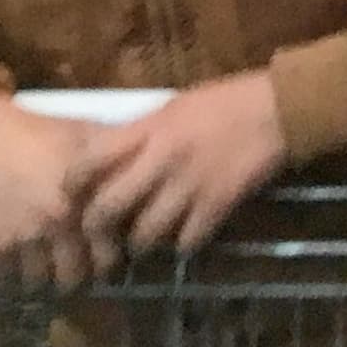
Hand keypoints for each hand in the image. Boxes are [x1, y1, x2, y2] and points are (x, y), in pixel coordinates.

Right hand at [0, 92, 112, 288]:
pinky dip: (13, 275)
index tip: (106, 255)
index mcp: (86, 199)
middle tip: (75, 264)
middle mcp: (57, 224)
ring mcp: (23, 238)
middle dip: (78, 274)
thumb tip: (149, 175)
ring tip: (45, 263)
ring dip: (44, 277)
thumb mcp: (86, 135)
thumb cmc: (38, 131)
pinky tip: (17, 258)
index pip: (109, 256)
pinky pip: (7, 280)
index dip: (110, 259)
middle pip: (76, 278)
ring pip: (41, 284)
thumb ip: (118, 158)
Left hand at [77, 72, 290, 260]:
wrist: (277, 109)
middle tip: (101, 239)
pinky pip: (185, 242)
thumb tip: (111, 159)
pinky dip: (181, 245)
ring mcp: (189, 186)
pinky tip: (184, 237)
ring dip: (140, 243)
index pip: (91, 160)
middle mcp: (161, 159)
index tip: (70, 198)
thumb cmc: (223, 102)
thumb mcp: (173, 107)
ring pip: (144, 234)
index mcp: (149, 129)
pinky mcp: (216, 206)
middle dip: (99, 230)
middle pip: (109, 208)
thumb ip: (142, 133)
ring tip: (143, 242)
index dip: (72, 184)